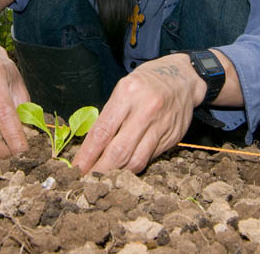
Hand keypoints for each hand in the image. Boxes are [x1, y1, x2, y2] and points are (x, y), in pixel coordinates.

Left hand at [72, 53, 204, 173]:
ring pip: (136, 160)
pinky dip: (135, 164)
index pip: (102, 131)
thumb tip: (91, 146)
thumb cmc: (146, 82)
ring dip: (118, 173)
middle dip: (100, 170)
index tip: (77, 168)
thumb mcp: (123, 89)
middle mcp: (145, 110)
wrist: (183, 77)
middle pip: (119, 151)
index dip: (87, 154)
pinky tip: (125, 167)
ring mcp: (161, 126)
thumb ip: (110, 115)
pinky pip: (150, 158)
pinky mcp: (173, 137)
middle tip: (87, 180)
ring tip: (105, 178)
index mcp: (127, 94)